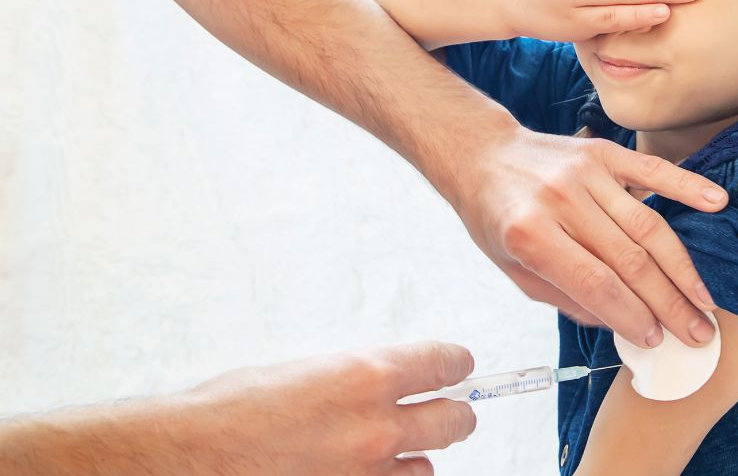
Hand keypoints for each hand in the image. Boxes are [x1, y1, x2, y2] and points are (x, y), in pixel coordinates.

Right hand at [175, 341, 475, 474]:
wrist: (188, 459)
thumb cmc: (231, 412)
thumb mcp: (302, 373)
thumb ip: (354, 379)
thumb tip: (386, 383)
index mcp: (365, 376)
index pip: (445, 364)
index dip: (455, 365)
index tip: (458, 368)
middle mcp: (376, 426)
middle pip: (456, 421)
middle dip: (453, 414)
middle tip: (447, 413)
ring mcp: (367, 472)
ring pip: (427, 469)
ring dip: (413, 459)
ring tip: (386, 454)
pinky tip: (364, 474)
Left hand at [446, 125, 726, 348]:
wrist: (482, 157)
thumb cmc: (497, 220)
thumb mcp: (515, 271)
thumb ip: (567, 299)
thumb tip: (623, 326)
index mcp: (530, 233)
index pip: (596, 284)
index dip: (632, 316)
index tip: (657, 340)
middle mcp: (560, 200)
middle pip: (629, 259)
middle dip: (667, 303)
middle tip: (697, 332)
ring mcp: (585, 172)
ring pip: (647, 225)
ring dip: (682, 267)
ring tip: (704, 300)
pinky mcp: (604, 152)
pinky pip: (652, 170)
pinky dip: (688, 186)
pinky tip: (717, 204)